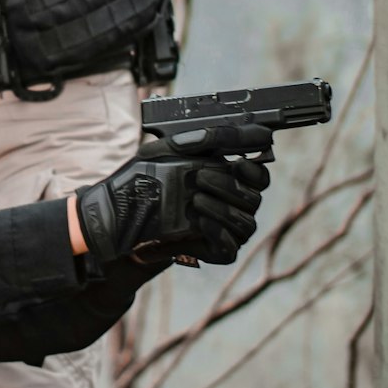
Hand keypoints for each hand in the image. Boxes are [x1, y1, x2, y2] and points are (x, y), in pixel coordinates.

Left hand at [76, 123, 271, 266]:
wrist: (129, 213)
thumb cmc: (153, 178)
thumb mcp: (164, 153)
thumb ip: (184, 141)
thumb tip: (196, 138)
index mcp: (231, 176)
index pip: (258, 172)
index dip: (254, 167)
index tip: (238, 162)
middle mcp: (237, 202)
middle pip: (254, 195)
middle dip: (228, 184)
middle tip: (200, 177)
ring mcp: (230, 228)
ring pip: (245, 221)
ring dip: (221, 208)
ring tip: (195, 199)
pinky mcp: (219, 250)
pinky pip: (229, 246)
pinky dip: (216, 231)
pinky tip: (198, 220)